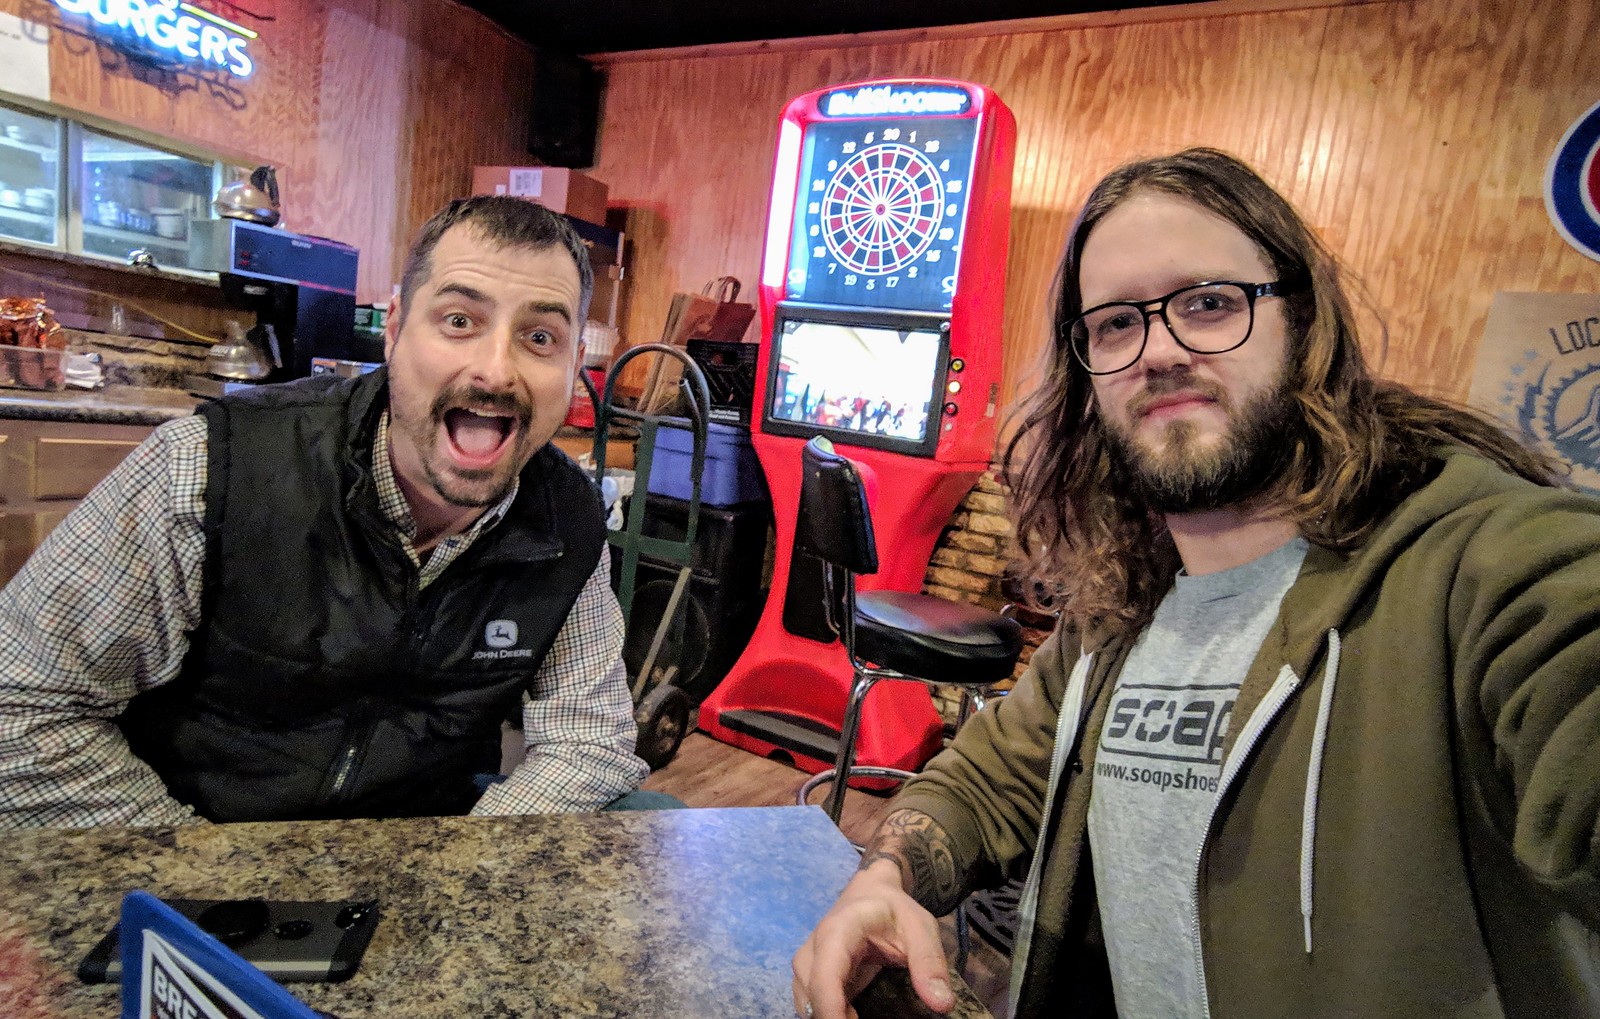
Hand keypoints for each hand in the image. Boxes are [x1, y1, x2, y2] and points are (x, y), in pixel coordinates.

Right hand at [792, 858, 955, 1018]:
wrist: (870, 891)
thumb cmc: (894, 909)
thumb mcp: (920, 927)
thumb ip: (930, 962)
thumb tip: (942, 1004)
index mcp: (837, 932)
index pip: (825, 976)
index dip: (831, 1009)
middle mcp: (813, 949)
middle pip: (810, 996)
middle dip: (832, 1018)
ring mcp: (807, 964)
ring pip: (806, 1003)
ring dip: (830, 1017)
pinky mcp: (810, 977)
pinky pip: (810, 1004)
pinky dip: (828, 1014)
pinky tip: (853, 1017)